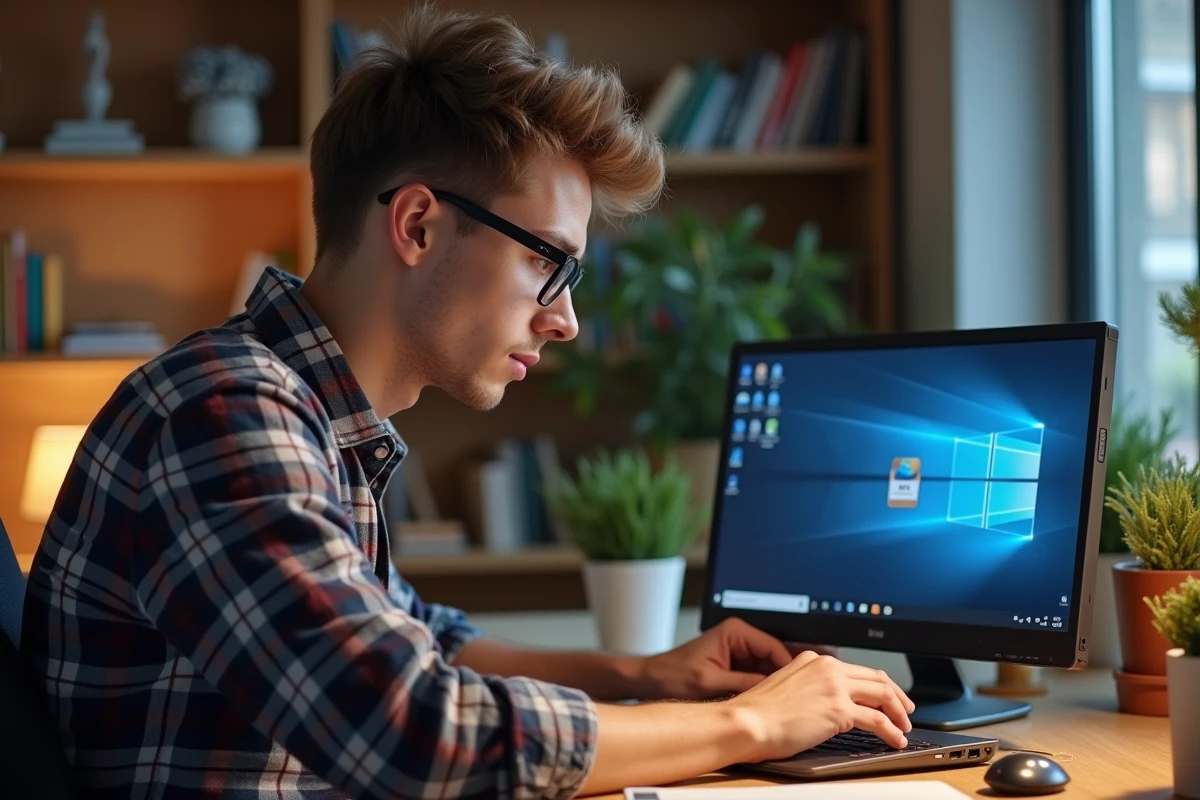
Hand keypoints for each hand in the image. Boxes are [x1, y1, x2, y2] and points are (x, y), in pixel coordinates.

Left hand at [636, 618, 792, 700]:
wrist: (650, 681)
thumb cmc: (672, 676)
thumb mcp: (711, 683)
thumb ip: (744, 684)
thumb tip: (775, 692)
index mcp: (736, 632)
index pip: (775, 648)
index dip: (790, 670)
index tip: (800, 690)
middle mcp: (740, 638)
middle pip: (776, 658)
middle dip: (786, 678)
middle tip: (801, 698)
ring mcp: (739, 652)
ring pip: (769, 670)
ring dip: (776, 686)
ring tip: (788, 704)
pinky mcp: (735, 666)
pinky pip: (757, 677)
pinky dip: (764, 690)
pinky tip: (771, 705)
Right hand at [724, 650, 915, 759]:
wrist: (747, 723)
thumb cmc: (757, 713)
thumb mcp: (785, 689)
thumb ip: (808, 688)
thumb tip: (825, 705)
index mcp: (813, 660)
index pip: (855, 669)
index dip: (876, 684)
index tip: (885, 696)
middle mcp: (826, 667)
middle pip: (875, 677)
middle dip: (896, 695)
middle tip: (906, 710)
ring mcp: (834, 686)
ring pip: (882, 694)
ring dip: (898, 712)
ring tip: (904, 727)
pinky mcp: (839, 709)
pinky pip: (878, 719)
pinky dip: (892, 730)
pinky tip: (895, 740)